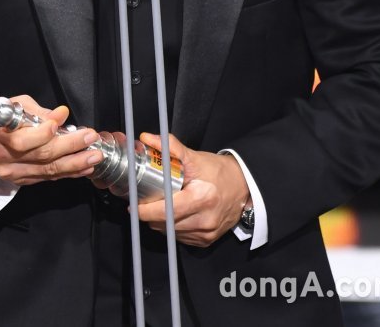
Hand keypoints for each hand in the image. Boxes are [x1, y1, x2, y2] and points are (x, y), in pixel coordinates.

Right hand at [0, 95, 103, 185]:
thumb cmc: (0, 122)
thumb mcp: (14, 107)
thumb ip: (37, 111)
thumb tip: (61, 115)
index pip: (21, 139)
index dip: (43, 132)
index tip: (61, 121)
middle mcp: (5, 158)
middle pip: (41, 155)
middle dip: (69, 146)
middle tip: (89, 138)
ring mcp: (14, 172)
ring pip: (48, 170)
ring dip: (75, 163)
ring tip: (94, 156)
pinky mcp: (24, 181)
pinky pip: (49, 178)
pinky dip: (69, 172)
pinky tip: (84, 167)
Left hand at [136, 132, 249, 247]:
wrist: (244, 187)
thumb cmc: (220, 172)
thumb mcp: (195, 157)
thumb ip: (171, 147)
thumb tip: (148, 138)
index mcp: (202, 198)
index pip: (166, 210)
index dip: (146, 210)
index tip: (135, 204)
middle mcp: (205, 219)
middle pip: (165, 223)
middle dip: (150, 215)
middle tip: (144, 202)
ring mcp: (206, 233)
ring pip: (171, 232)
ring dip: (161, 222)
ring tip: (160, 205)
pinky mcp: (206, 240)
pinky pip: (181, 237)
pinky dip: (173, 227)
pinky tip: (175, 214)